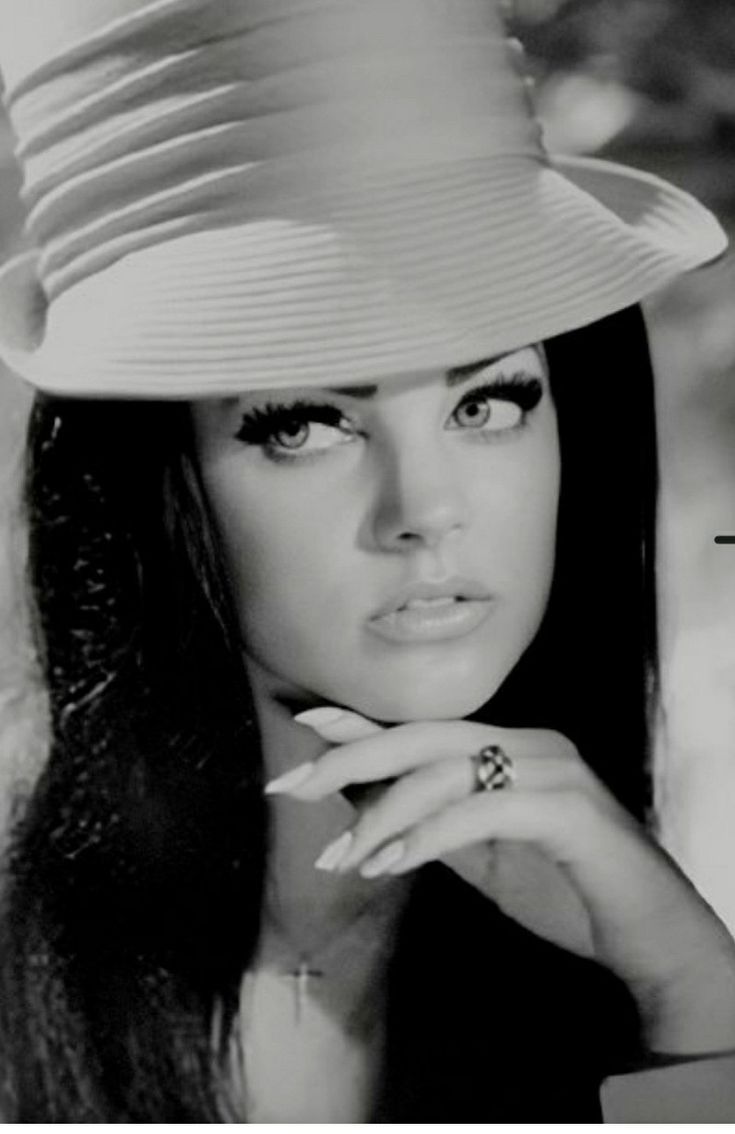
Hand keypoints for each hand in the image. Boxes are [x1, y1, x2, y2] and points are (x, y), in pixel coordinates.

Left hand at [267, 707, 734, 1055]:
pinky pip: (484, 810)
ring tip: (343, 856)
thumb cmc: (563, 888)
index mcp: (509, 747)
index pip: (423, 727)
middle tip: (294, 785)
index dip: (362, 722)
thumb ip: (427, 821)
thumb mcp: (478, 853)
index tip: (303, 721)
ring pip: (449, 770)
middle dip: (354, 756)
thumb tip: (357, 803)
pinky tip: (391, 862)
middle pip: (426, 736)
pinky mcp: (568, 809)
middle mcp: (530, 745)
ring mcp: (553, 771)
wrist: (647, 935)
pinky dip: (430, 834)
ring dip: (385, 813)